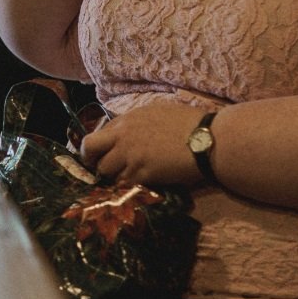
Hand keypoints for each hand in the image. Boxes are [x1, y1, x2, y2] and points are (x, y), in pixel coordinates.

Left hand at [78, 101, 209, 187]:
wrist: (207, 139)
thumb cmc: (189, 122)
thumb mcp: (156, 112)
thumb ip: (136, 122)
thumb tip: (126, 130)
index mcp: (127, 119)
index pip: (97, 133)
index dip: (97, 147)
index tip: (100, 154)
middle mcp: (123, 137)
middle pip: (90, 150)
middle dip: (91, 160)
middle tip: (99, 168)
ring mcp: (131, 156)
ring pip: (105, 171)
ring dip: (112, 176)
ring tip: (124, 177)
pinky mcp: (142, 174)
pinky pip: (124, 183)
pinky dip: (127, 186)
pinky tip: (137, 185)